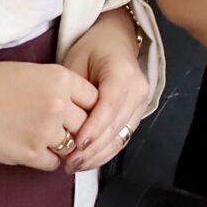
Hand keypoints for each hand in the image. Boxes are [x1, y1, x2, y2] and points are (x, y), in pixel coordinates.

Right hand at [0, 58, 98, 170]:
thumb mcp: (34, 72)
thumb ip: (61, 88)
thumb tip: (83, 107)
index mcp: (61, 79)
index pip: (95, 99)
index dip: (88, 108)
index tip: (81, 113)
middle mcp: (58, 104)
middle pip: (87, 124)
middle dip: (77, 128)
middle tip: (64, 129)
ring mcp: (45, 130)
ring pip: (73, 146)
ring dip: (63, 146)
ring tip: (44, 138)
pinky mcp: (30, 153)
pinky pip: (53, 163)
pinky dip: (46, 159)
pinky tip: (32, 148)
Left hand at [58, 7, 152, 174]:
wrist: (115, 40)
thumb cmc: (93, 48)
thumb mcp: (75, 62)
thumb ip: (73, 92)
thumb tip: (65, 124)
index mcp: (122, 71)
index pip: (110, 105)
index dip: (93, 127)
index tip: (76, 144)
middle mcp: (137, 89)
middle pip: (116, 125)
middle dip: (93, 148)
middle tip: (69, 162)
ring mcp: (141, 103)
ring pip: (121, 136)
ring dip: (98, 155)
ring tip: (75, 166)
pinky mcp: (138, 113)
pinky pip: (123, 137)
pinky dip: (105, 151)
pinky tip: (88, 160)